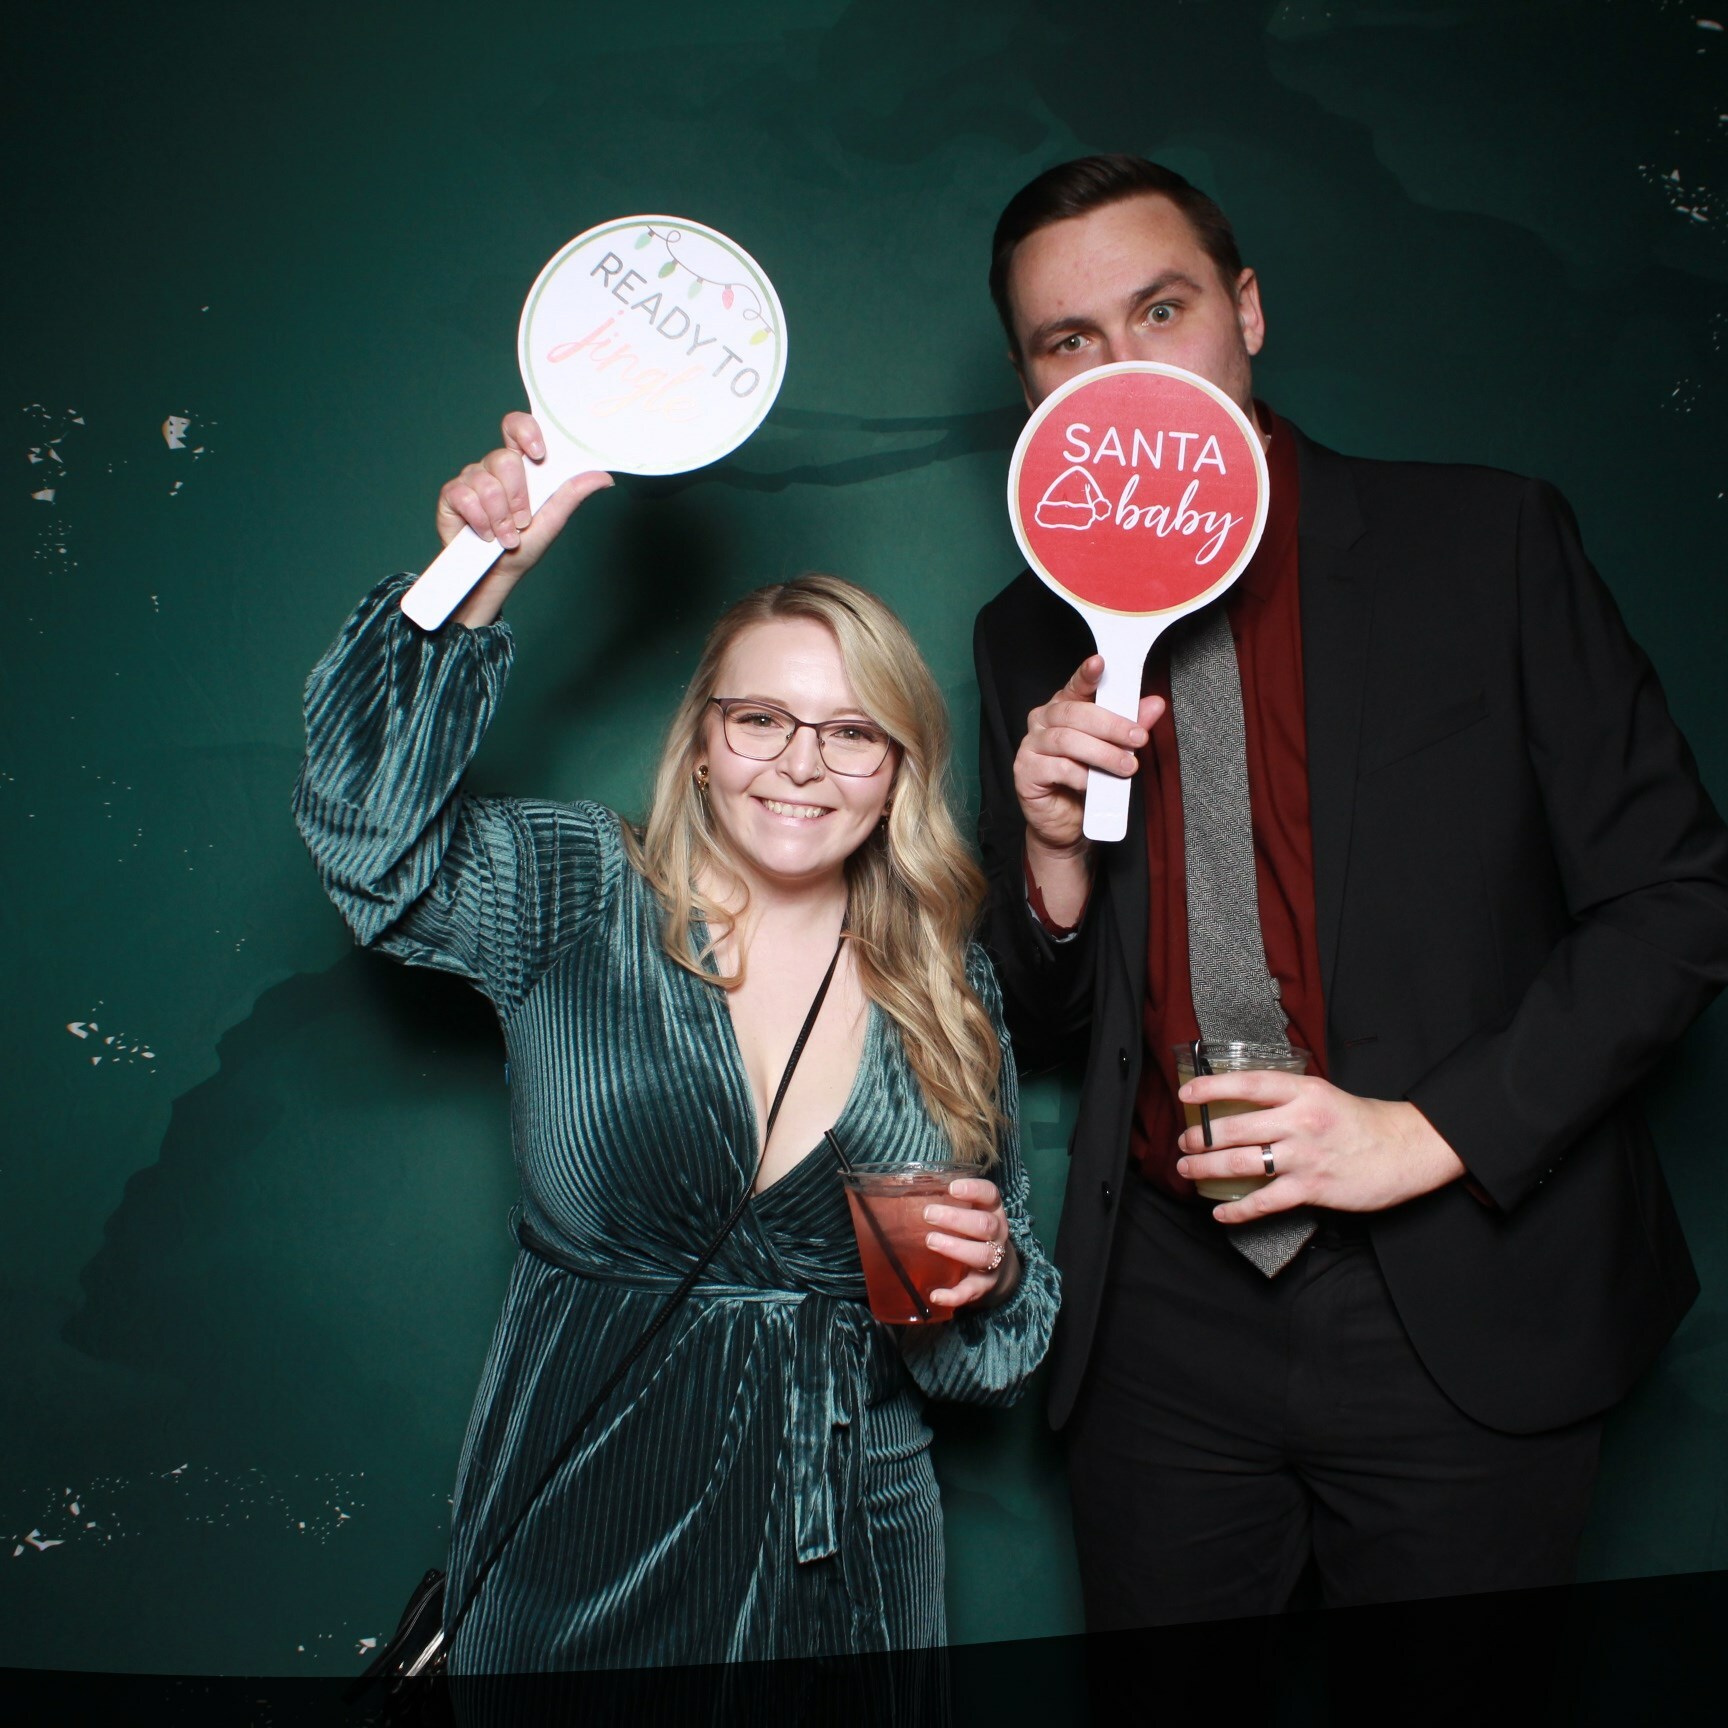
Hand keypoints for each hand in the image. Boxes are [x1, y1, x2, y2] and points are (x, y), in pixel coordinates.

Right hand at [436, 411, 612, 626]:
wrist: (498, 573)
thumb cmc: (524, 545)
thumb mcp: (553, 519)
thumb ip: (572, 493)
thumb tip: (602, 477)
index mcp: (520, 466)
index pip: (517, 427)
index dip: (525, 431)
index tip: (538, 454)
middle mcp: (493, 467)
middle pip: (504, 459)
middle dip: (518, 498)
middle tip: (522, 522)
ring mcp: (471, 479)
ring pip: (487, 483)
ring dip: (500, 518)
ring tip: (504, 536)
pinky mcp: (452, 495)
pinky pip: (465, 497)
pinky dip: (480, 521)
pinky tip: (485, 534)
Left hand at [923, 1177, 1020, 1309]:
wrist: (997, 1267)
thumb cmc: (972, 1231)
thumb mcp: (968, 1212)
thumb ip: (946, 1202)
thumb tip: (907, 1188)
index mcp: (992, 1210)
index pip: (990, 1195)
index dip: (973, 1190)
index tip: (952, 1188)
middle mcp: (997, 1234)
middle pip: (985, 1225)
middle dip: (956, 1219)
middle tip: (928, 1214)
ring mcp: (994, 1261)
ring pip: (982, 1255)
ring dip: (956, 1248)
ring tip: (930, 1241)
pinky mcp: (984, 1285)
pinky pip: (971, 1291)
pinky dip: (954, 1295)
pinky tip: (935, 1294)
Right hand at [1015, 655, 1164, 923]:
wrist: (1066, 824)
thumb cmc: (1088, 782)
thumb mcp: (1115, 752)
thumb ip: (1132, 727)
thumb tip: (1155, 704)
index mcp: (1063, 708)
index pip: (1075, 686)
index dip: (1086, 674)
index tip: (1100, 663)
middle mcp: (1043, 722)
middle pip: (1074, 714)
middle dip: (1110, 725)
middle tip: (1137, 738)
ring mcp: (1031, 746)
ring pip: (1067, 740)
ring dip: (1102, 753)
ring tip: (1126, 767)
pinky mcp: (1025, 772)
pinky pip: (1055, 767)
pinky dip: (1079, 775)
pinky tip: (1092, 784)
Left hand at [1174, 1072, 1466, 1221]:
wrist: (1405, 1148)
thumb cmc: (1360, 1121)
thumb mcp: (1322, 1094)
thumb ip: (1286, 1096)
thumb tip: (1241, 1100)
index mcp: (1303, 1091)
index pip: (1248, 1084)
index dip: (1212, 1089)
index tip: (1186, 1095)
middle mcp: (1300, 1121)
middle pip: (1235, 1127)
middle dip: (1200, 1138)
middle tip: (1184, 1142)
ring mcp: (1305, 1156)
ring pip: (1242, 1163)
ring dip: (1207, 1168)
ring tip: (1188, 1169)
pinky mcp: (1312, 1188)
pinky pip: (1266, 1202)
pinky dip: (1239, 1211)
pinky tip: (1222, 1214)